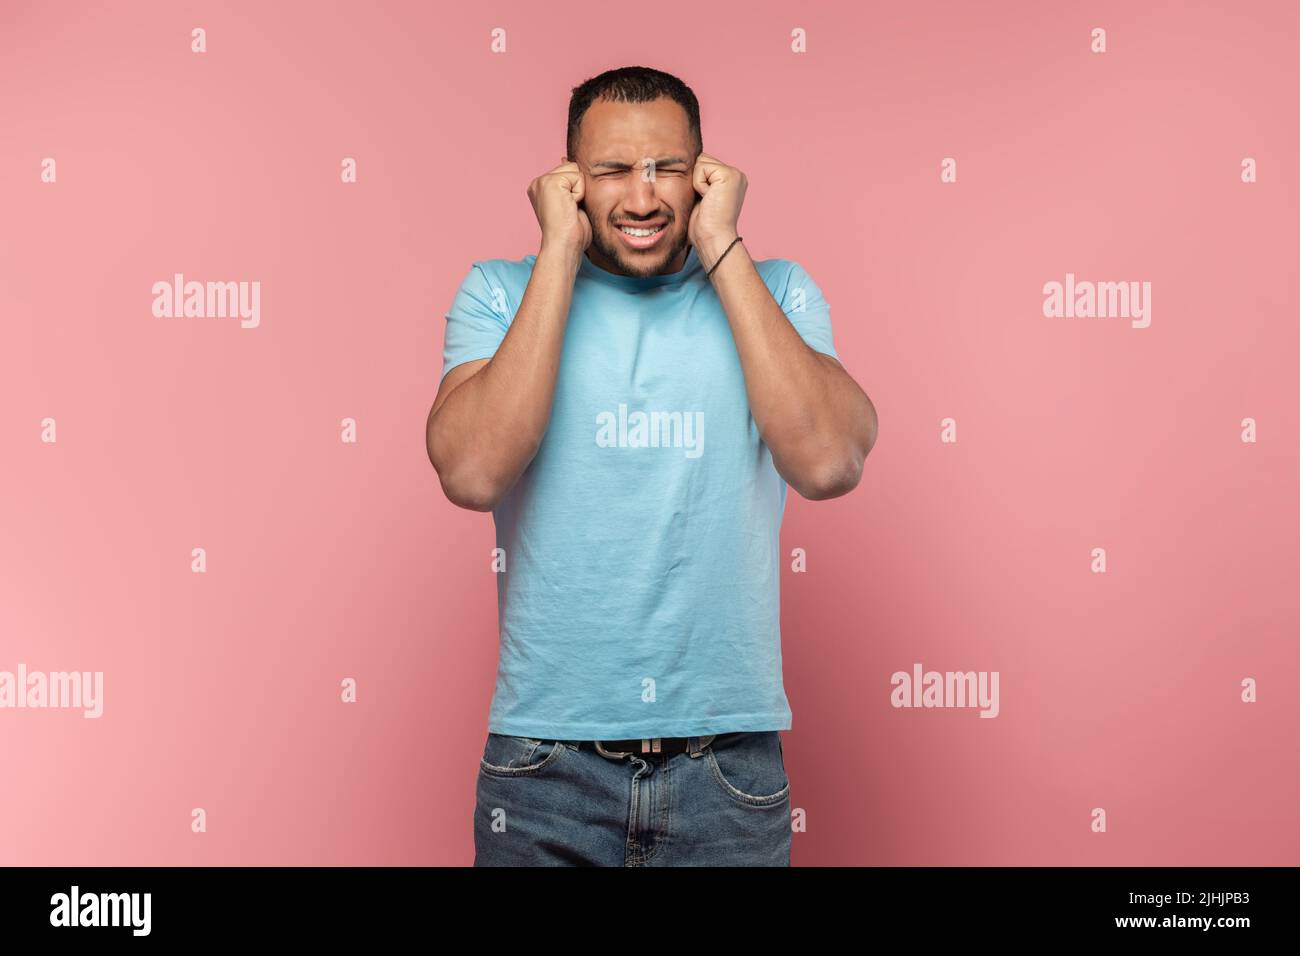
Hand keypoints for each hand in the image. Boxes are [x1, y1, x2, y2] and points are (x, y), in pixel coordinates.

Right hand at [528, 160, 591, 253]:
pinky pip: (578, 178)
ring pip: (576, 171)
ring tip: (569, 208)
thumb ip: (568, 182)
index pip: (569, 172)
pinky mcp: (550, 182)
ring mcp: (542, 181)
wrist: (564, 245)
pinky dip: (579, 194)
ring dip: (579, 191)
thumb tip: (565, 159)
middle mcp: (538, 182)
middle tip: (569, 209)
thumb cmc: (570, 232)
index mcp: (541, 187)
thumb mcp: (570, 202)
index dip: (576, 190)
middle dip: (578, 189)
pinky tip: (569, 207)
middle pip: (573, 168)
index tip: (567, 209)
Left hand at [688, 152, 745, 267]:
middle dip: (696, 179)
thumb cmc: (703, 226)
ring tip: (707, 200)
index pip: (703, 164)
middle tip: (704, 201)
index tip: (703, 201)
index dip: (695, 181)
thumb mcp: (700, 198)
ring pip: (701, 162)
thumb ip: (699, 181)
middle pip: (702, 159)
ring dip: (697, 182)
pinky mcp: (729, 175)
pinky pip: (701, 168)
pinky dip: (698, 185)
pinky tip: (708, 199)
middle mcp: (736, 175)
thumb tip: (682, 167)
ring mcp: (735, 174)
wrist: (712, 239)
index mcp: (730, 180)